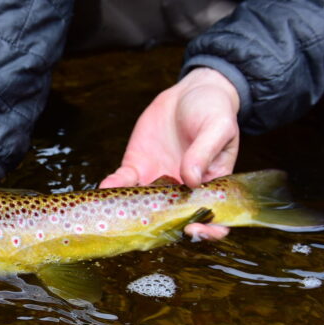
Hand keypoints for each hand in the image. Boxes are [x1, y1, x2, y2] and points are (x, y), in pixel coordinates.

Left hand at [100, 67, 240, 240]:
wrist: (191, 92)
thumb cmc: (214, 110)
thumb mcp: (218, 127)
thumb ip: (205, 152)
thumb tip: (189, 179)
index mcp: (210, 185)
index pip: (213, 218)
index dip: (207, 231)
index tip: (194, 229)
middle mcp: (183, 190)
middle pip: (173, 219)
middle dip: (160, 228)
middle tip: (148, 228)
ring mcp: (158, 181)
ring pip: (143, 207)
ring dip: (130, 214)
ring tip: (119, 216)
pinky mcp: (138, 168)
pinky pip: (124, 183)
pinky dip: (113, 188)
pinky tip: (105, 189)